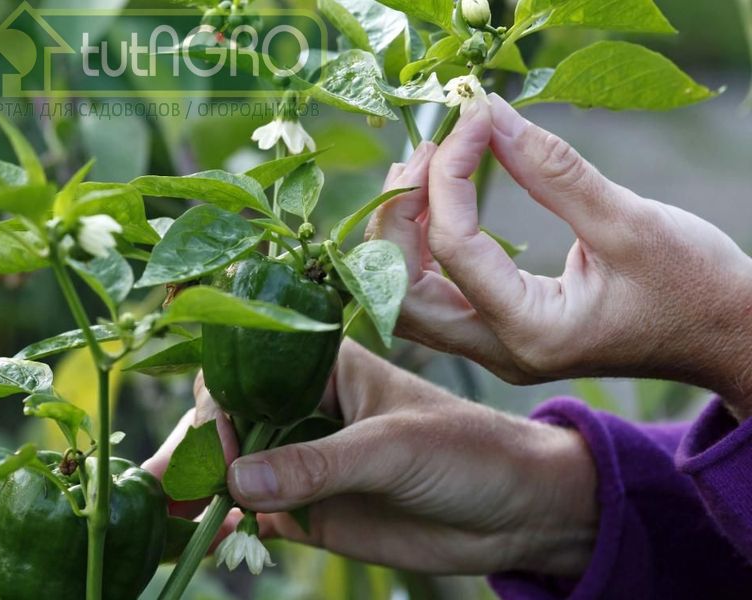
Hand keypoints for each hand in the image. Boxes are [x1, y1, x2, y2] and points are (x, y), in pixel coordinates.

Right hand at [163, 340, 596, 575]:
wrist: (513, 510)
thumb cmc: (466, 451)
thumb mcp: (393, 449)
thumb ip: (316, 465)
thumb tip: (234, 479)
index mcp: (327, 369)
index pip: (251, 369)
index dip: (218, 400)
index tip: (208, 441)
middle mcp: (308, 411)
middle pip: (230, 421)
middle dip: (193, 448)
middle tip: (156, 484)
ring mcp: (306, 462)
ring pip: (234, 469)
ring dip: (197, 488)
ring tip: (159, 513)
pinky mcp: (311, 509)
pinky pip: (254, 512)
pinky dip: (223, 523)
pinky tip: (197, 537)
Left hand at [367, 94, 751, 417]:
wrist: (724, 335)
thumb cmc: (692, 285)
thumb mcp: (628, 221)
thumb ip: (552, 169)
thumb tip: (487, 114)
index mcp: (531, 333)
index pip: (454, 248)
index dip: (450, 175)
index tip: (474, 118)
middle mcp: (499, 352)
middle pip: (401, 292)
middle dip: (396, 217)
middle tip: (426, 154)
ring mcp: (495, 348)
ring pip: (408, 297)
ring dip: (403, 232)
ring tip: (426, 169)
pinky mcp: (500, 332)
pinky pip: (434, 293)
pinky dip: (423, 246)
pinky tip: (438, 201)